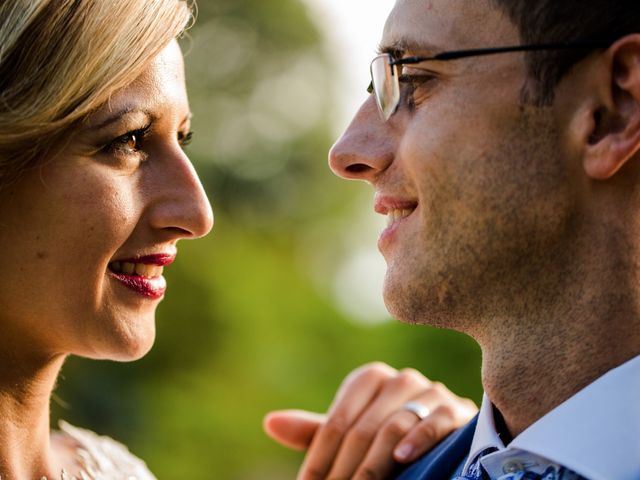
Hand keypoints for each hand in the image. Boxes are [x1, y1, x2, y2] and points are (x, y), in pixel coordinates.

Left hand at [264, 362, 477, 479]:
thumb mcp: (352, 434)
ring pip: (394, 426)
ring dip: (374, 464)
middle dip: (345, 469)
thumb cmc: (388, 434)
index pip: (337, 422)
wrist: (444, 433)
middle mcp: (398, 380)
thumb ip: (315, 431)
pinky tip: (401, 457)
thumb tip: (270, 423)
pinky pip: (434, 421)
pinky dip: (417, 439)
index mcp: (369, 379)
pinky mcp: (455, 408)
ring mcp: (428, 391)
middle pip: (363, 429)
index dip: (320, 458)